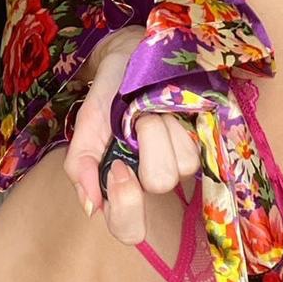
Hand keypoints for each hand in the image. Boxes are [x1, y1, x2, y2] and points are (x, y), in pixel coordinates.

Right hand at [62, 26, 200, 244]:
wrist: (131, 53)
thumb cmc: (109, 91)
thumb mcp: (88, 123)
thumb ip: (81, 164)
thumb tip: (92, 207)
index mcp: (122, 182)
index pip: (129, 228)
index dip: (125, 205)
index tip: (118, 168)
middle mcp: (153, 175)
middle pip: (160, 185)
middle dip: (148, 146)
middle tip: (137, 121)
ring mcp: (180, 158)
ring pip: (182, 165)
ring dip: (162, 128)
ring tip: (151, 108)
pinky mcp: (201, 139)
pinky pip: (197, 143)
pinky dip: (179, 122)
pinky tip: (169, 107)